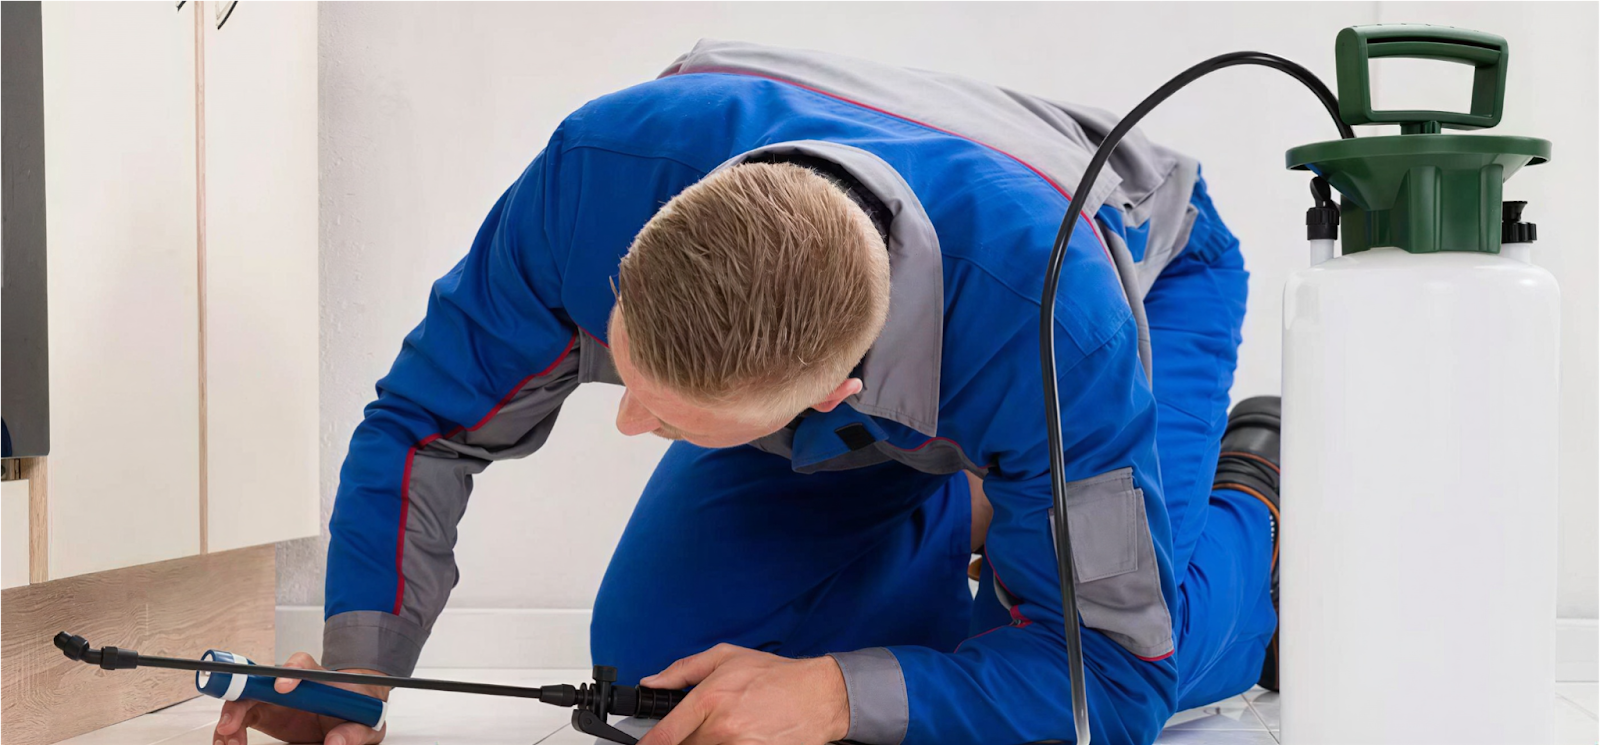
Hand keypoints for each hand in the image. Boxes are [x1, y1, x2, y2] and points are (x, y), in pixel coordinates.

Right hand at [210, 652, 388, 744]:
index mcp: (317, 679)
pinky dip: (229, 730)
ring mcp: (273, 698)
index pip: (302, 665)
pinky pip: (240, 717)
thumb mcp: (366, 723)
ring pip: (242, 699)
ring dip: (230, 717)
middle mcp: (289, 683)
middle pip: (258, 680)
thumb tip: (335, 743)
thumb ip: (354, 732)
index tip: (283, 688)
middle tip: (231, 724)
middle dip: (241, 698)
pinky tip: (230, 742)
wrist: (350, 713)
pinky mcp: (264, 712)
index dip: (291, 672)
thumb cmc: (356, 709)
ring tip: (229, 740)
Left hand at [637, 644, 849, 744]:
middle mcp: (722, 728)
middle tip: (704, 723)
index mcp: (710, 700)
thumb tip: (653, 682)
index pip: (667, 734)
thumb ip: (683, 670)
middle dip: (685, 737)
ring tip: (728, 726)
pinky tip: (740, 734)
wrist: (818, 696)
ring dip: (708, 742)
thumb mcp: (727, 657)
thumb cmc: (776, 676)